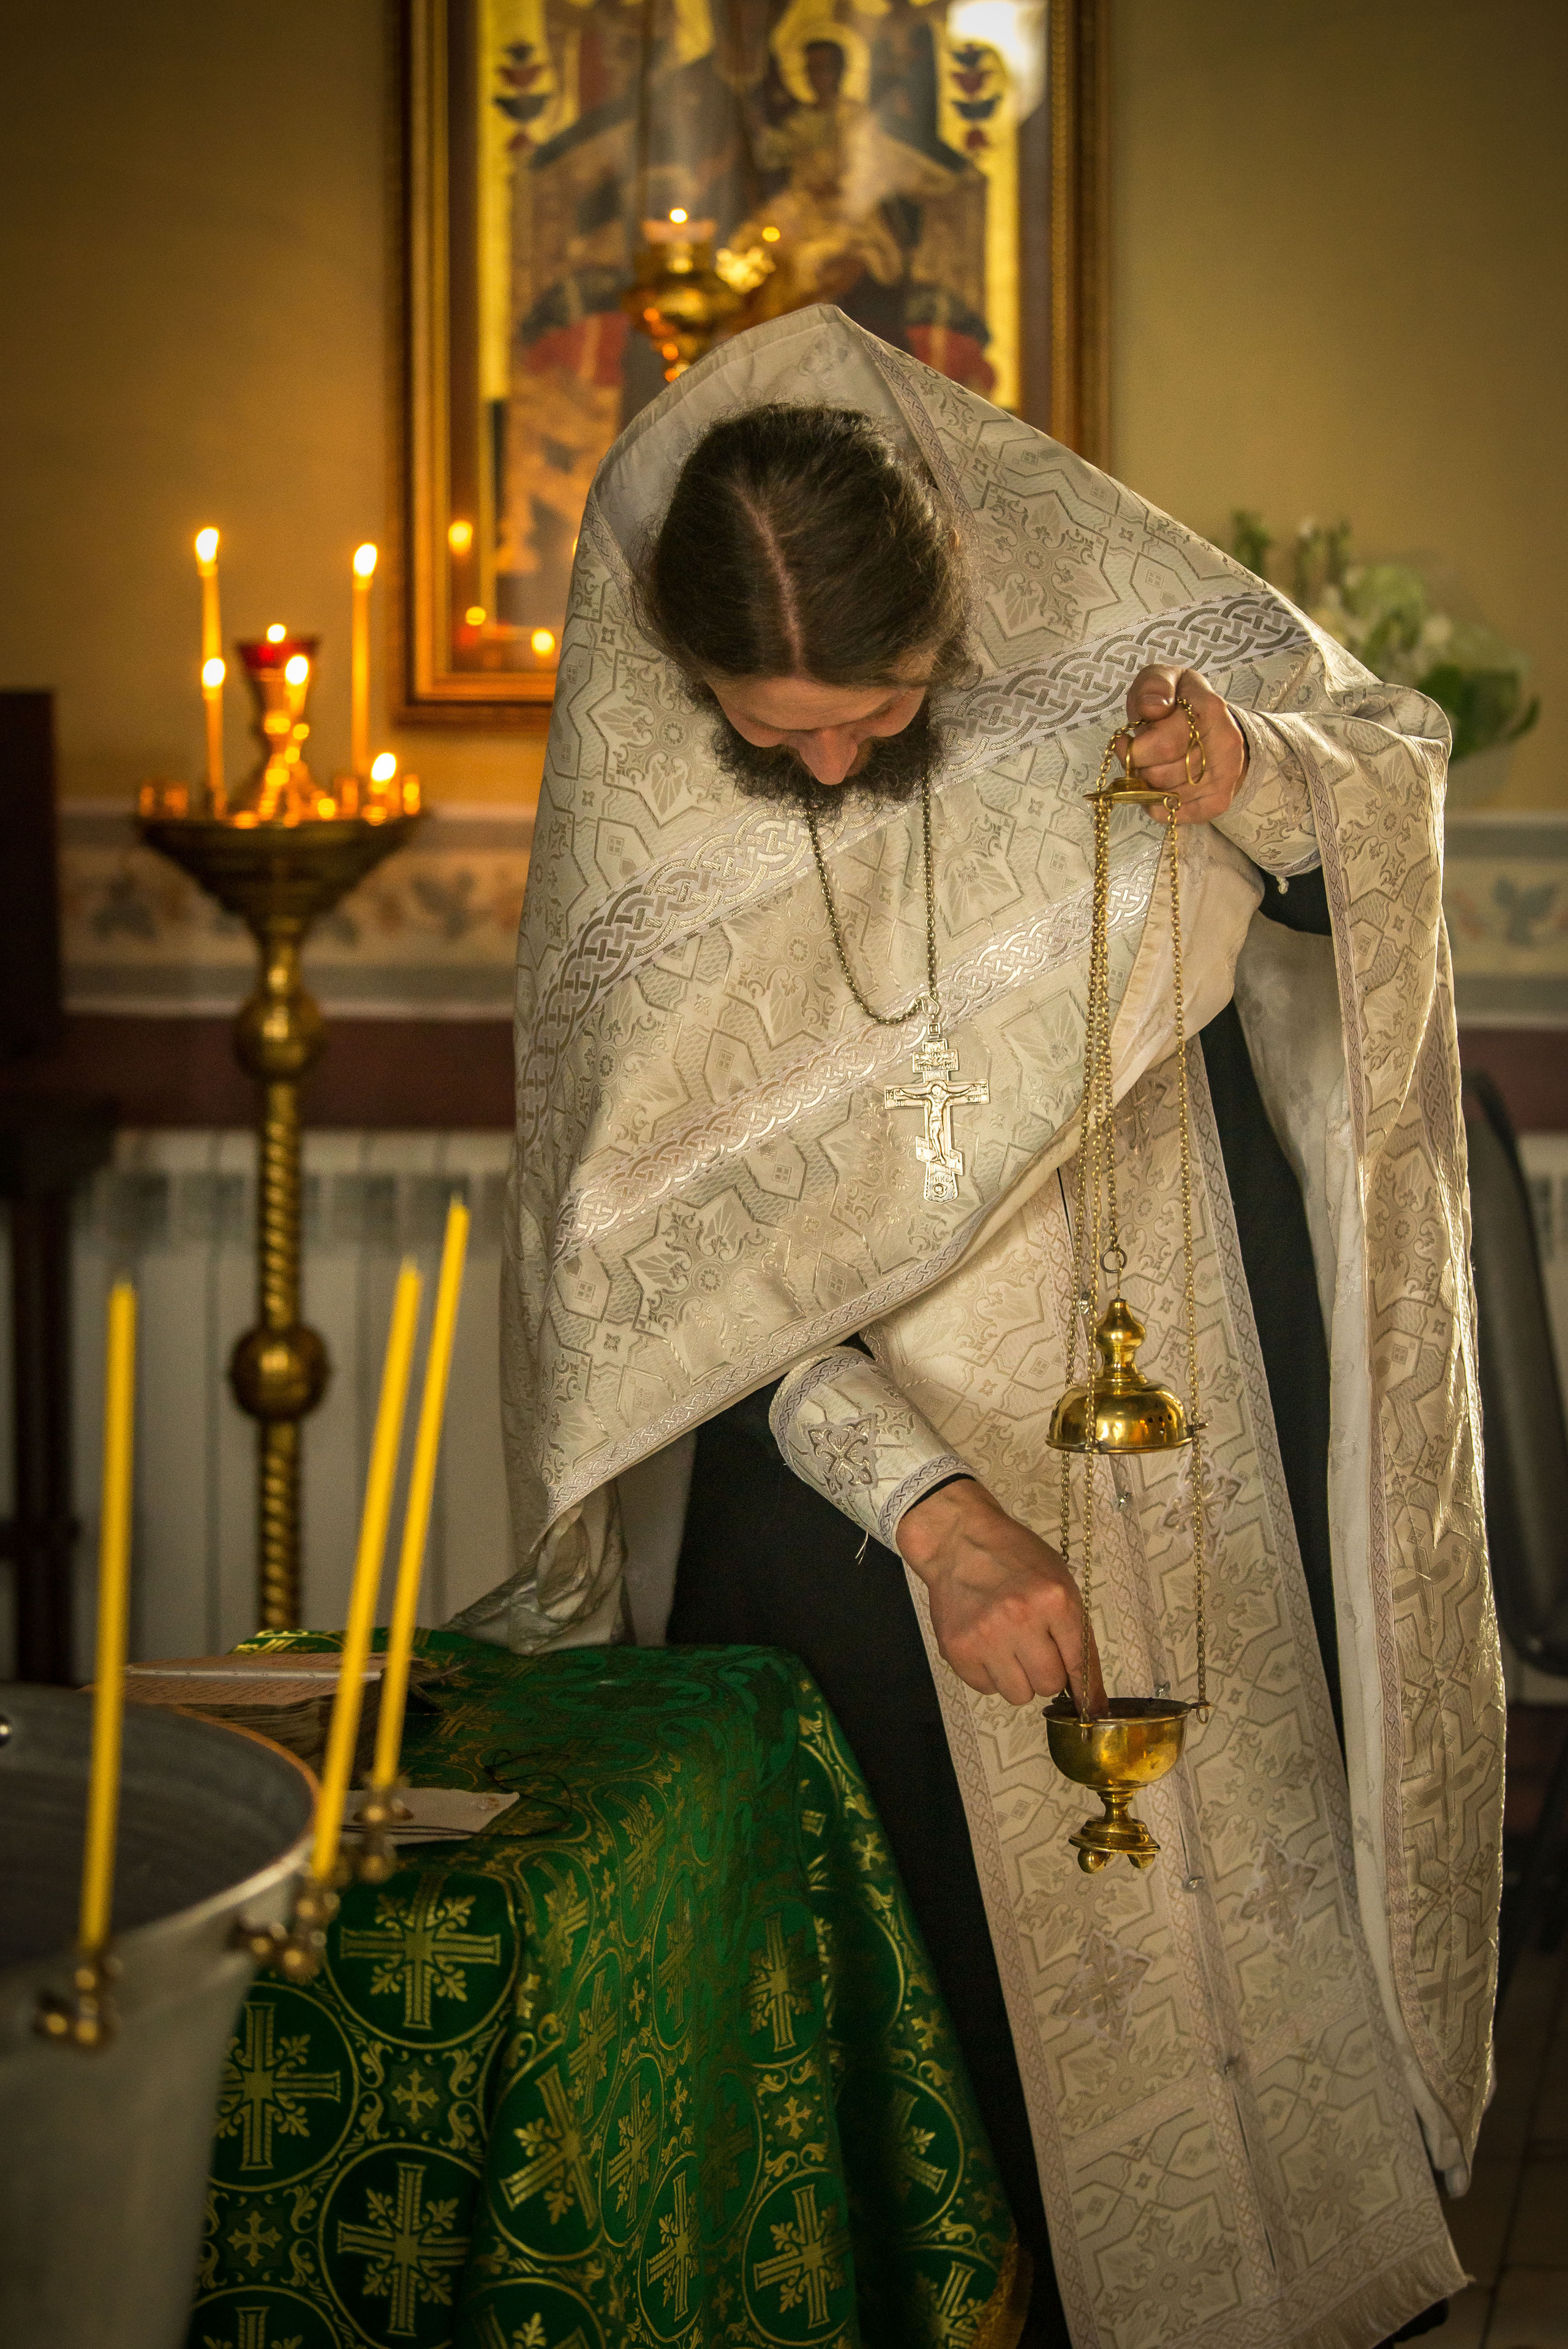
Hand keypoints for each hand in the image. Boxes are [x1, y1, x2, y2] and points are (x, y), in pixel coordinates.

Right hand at [896, 1479, 1106, 1710]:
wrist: (958, 1540)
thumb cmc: (1013, 1557)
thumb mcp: (1056, 1578)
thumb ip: (1071, 1626)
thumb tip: (1082, 1683)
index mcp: (1054, 1599)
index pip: (1080, 1661)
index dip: (1089, 1691)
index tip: (1093, 1712)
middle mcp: (1022, 1619)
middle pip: (1049, 1685)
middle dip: (1046, 1674)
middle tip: (1034, 1651)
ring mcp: (986, 1637)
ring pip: (1018, 1695)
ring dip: (1018, 1679)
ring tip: (1007, 1649)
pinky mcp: (957, 1649)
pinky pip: (985, 1688)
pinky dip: (989, 1675)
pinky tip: (985, 1646)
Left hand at [1114, 665, 1247, 825]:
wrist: (1214, 724)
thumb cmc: (1180, 702)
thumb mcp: (1164, 679)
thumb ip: (1154, 686)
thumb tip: (1153, 709)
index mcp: (1210, 709)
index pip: (1163, 744)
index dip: (1135, 748)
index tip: (1124, 740)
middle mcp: (1225, 744)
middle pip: (1160, 775)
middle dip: (1140, 768)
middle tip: (1141, 756)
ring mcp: (1226, 775)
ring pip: (1166, 797)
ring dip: (1148, 786)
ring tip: (1153, 767)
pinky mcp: (1220, 800)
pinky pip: (1177, 815)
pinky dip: (1159, 807)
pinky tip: (1159, 789)